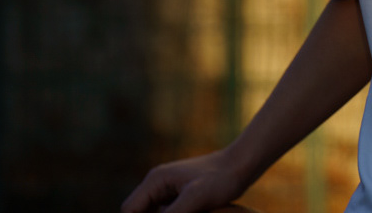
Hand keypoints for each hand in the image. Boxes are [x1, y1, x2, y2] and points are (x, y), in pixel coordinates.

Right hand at [121, 149, 247, 212]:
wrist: (242, 164)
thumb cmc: (221, 179)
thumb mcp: (195, 199)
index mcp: (155, 181)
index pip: (129, 209)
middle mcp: (157, 183)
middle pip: (138, 211)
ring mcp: (168, 188)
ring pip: (152, 212)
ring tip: (190, 211)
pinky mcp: (179, 194)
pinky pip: (166, 211)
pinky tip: (195, 212)